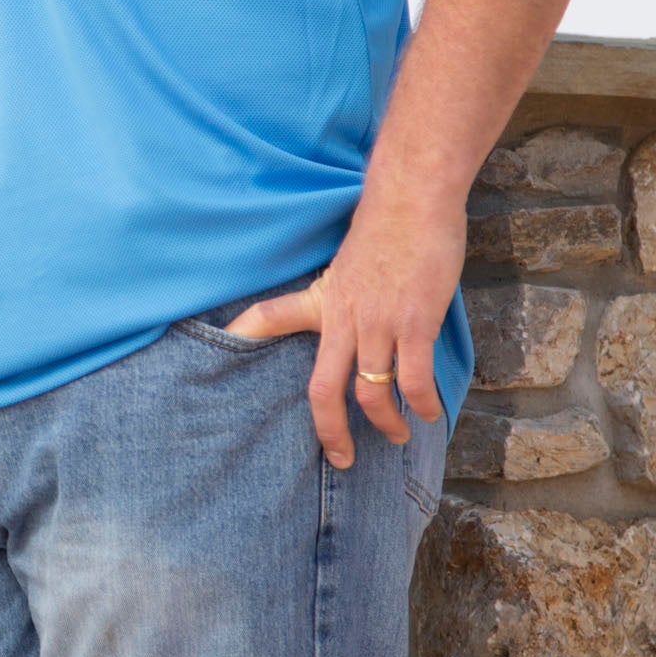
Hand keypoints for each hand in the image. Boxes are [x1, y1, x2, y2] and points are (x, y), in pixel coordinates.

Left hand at [226, 193, 465, 467]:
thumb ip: (334, 296)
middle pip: (323, 389)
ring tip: (397, 435)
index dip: (244, 341)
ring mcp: (378, 323)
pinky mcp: (414, 323)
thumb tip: (340, 316)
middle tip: (342, 459)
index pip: (269, 322)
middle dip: (331, 432)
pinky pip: (413, 379)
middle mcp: (343, 319)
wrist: (414, 197)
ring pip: (371, 392)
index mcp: (321, 302)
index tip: (225, 364)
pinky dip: (422, 403)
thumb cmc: (383, 227)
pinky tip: (429, 414)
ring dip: (386, 423)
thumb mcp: (342, 265)